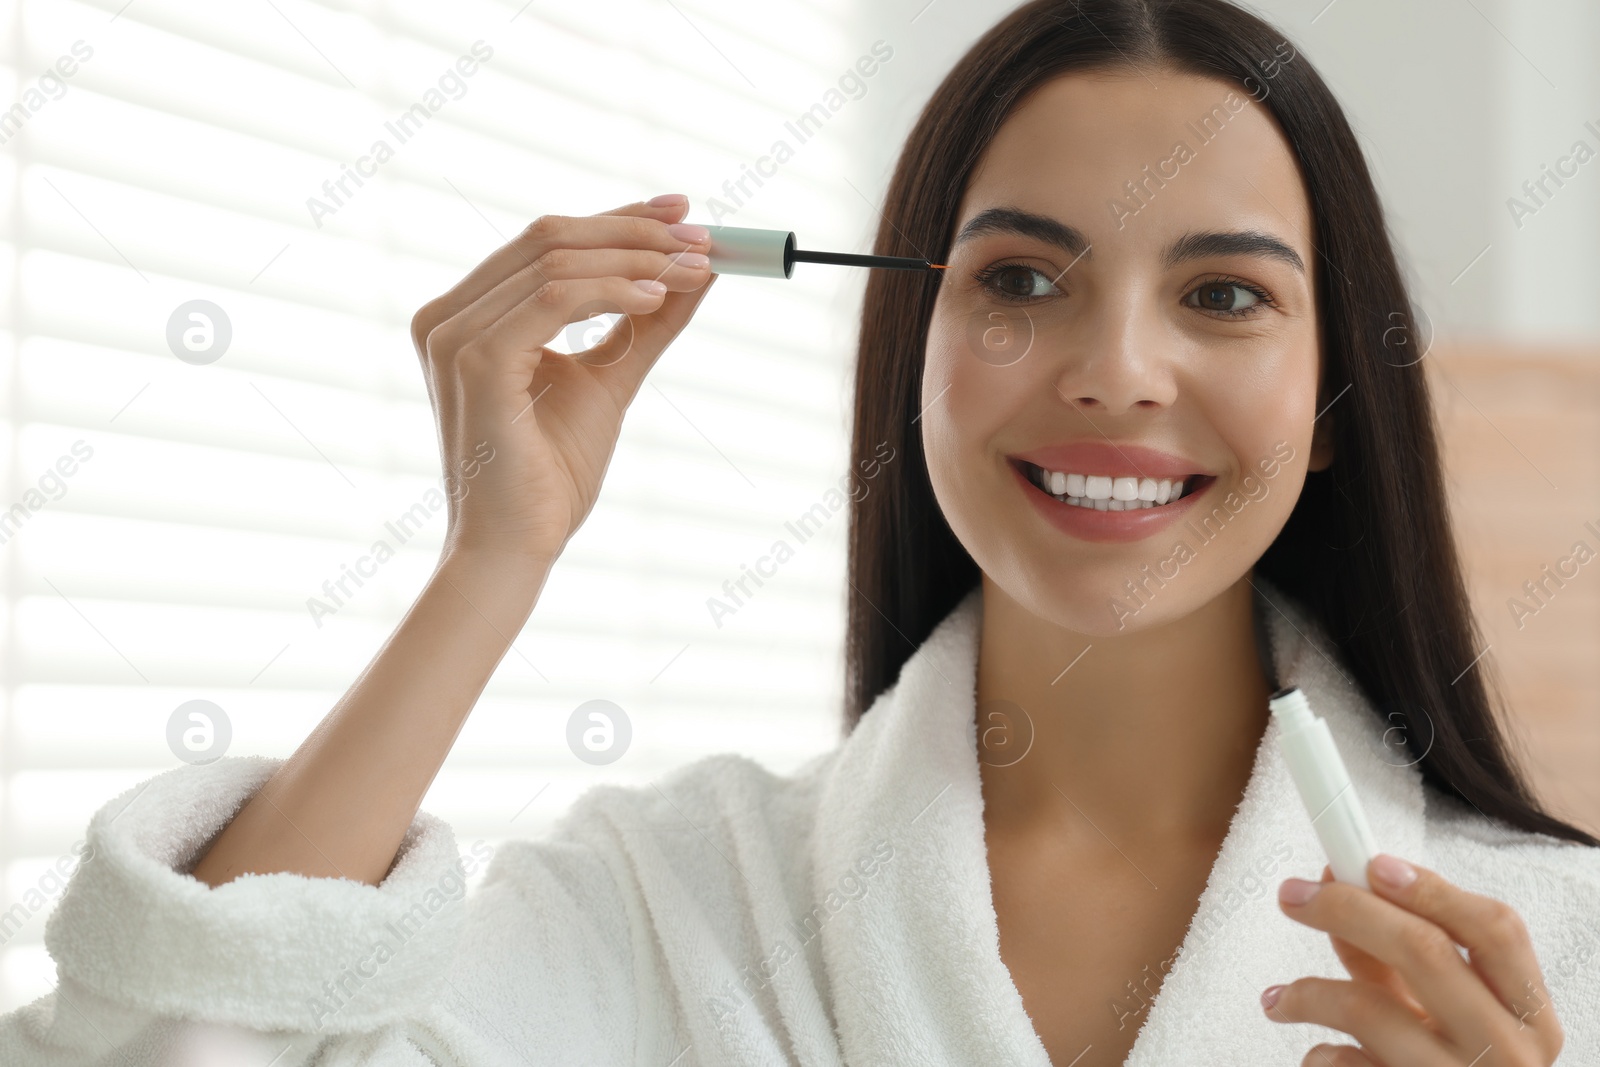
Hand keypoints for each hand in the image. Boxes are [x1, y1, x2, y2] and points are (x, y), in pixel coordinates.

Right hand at [409, 194, 716, 567]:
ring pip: (556, 261)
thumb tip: (698, 269)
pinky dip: (614, 290)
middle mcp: (448, 317)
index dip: (617, 217)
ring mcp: (455, 337)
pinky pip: (555, 300)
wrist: (517, 547)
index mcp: (468, 315)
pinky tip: (657, 297)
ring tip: (695, 270)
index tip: (683, 211)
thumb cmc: (551, 475)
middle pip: (549, 237)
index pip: (546, 241)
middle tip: (703, 237)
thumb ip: (646, 323)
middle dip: (635, 231)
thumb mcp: (610, 381)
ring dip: (636, 258)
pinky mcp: (477, 363)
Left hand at [1264, 854, 1562, 1065]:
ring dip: (1307, 992)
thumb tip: (1337, 879)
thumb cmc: (1452, 1064)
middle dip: (1347, 909)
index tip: (1371, 862)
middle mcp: (1508, 1051)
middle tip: (1293, 894)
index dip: (1432, 888)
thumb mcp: (1444, 1010)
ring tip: (1278, 998)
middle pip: (1424, 951)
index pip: (1496, 930)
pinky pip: (1346, 1066)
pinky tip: (1316, 1053)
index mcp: (1529, 1014)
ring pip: (1367, 1008)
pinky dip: (1319, 1054)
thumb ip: (1401, 951)